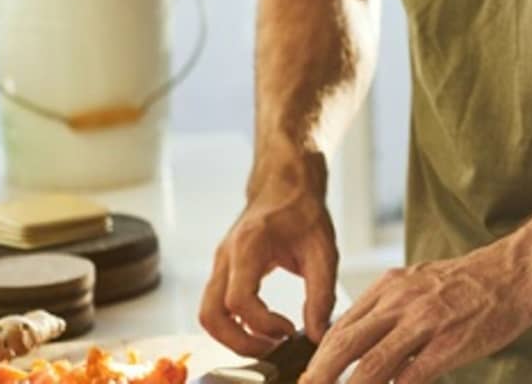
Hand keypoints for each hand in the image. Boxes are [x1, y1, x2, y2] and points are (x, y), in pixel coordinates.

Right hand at [199, 163, 339, 351]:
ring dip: (233, 337)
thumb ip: (321, 294)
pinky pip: (217, 305)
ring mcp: (221, 263)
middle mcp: (226, 256)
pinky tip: (263, 326)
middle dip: (238, 342)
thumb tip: (318, 334)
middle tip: (272, 349)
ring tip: (268, 342)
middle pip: (211, 314)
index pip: (238, 300)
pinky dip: (234, 324)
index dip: (262, 324)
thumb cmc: (303, 209)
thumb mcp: (323, 250)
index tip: (289, 330)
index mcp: (248, 246)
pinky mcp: (224, 270)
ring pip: (208, 313)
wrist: (286, 182)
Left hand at [297, 246, 531, 383]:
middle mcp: (401, 302)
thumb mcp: (420, 282)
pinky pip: (409, 376)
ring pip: (370, 365)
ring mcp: (424, 323)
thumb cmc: (473, 280)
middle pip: (343, 345)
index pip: (340, 326)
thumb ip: (391, 308)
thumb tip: (363, 340)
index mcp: (390, 287)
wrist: (517, 270)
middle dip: (317, 377)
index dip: (317, 358)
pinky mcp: (448, 344)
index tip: (308, 378)